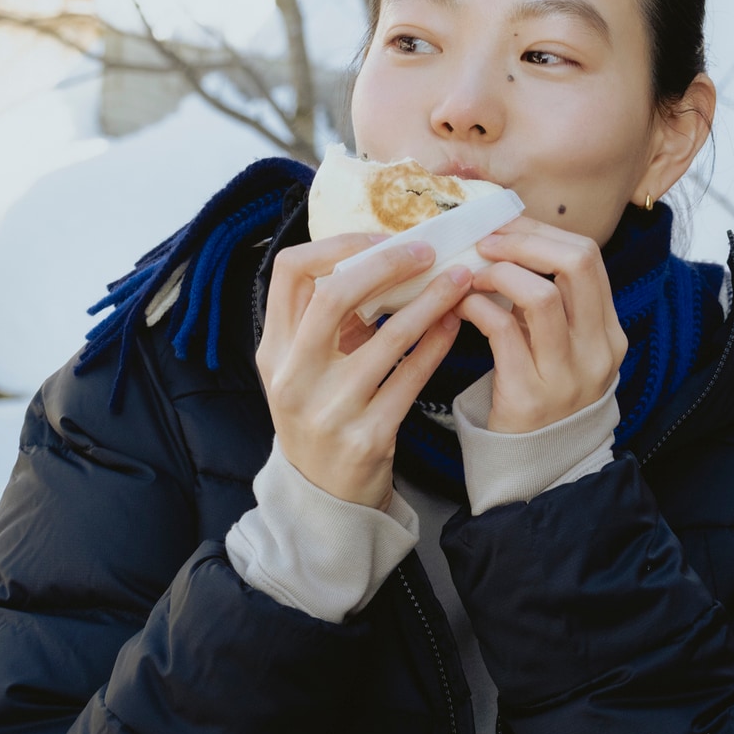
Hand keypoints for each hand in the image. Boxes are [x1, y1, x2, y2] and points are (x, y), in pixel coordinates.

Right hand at [256, 233, 472, 508]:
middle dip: (387, 263)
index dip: (337, 244)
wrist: (323, 497)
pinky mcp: (368, 436)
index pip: (289, 271)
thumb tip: (377, 255)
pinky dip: (438, 343)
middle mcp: (294, 378)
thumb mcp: (303, 368)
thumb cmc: (320, 416)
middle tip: (427, 249)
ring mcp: (330, 410)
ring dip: (431, 300)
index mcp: (273, 351)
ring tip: (460, 280)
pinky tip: (454, 324)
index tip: (379, 236)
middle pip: (334, 295)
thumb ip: (327, 320)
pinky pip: (413, 377)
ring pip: (389, 336)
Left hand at [456, 217, 626, 432]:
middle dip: (525, 240)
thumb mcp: (562, 348)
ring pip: (542, 295)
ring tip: (471, 274)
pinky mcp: (529, 397)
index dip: (543, 232)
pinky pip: (504, 332)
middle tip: (487, 241)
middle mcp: (597, 351)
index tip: (506, 227)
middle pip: (576, 263)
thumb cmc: (542, 395)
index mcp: (609, 333)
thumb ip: (549, 302)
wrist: (539, 468)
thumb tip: (507, 241)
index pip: (588, 257)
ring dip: (499, 272)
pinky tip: (461, 306)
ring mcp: (567, 376)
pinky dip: (479, 308)